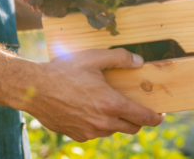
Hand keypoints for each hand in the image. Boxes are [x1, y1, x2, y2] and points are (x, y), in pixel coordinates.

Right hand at [29, 49, 164, 141]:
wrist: (33, 89)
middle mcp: (103, 123)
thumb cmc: (63, 71)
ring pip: (113, 131)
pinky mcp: (78, 135)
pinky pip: (96, 132)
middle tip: (136, 107)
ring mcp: (90, 132)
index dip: (156, 118)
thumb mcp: (94, 58)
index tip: (160, 114)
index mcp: (111, 104)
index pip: (143, 118)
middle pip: (132, 128)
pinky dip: (99, 124)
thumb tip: (139, 62)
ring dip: (116, 121)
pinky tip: (90, 109)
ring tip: (109, 104)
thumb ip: (120, 58)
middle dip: (138, 119)